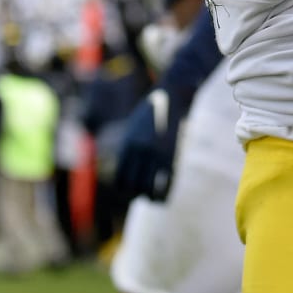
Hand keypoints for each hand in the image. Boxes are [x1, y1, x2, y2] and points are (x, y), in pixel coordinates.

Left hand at [113, 88, 182, 207]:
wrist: (173, 95)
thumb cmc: (154, 108)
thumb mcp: (135, 126)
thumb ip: (129, 144)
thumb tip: (126, 161)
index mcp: (127, 145)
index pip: (119, 178)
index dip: (123, 188)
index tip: (130, 190)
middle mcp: (139, 151)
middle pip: (132, 185)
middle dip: (135, 194)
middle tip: (142, 194)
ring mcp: (155, 153)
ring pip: (148, 187)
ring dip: (149, 197)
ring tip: (153, 198)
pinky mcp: (172, 154)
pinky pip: (166, 183)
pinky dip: (164, 194)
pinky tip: (164, 196)